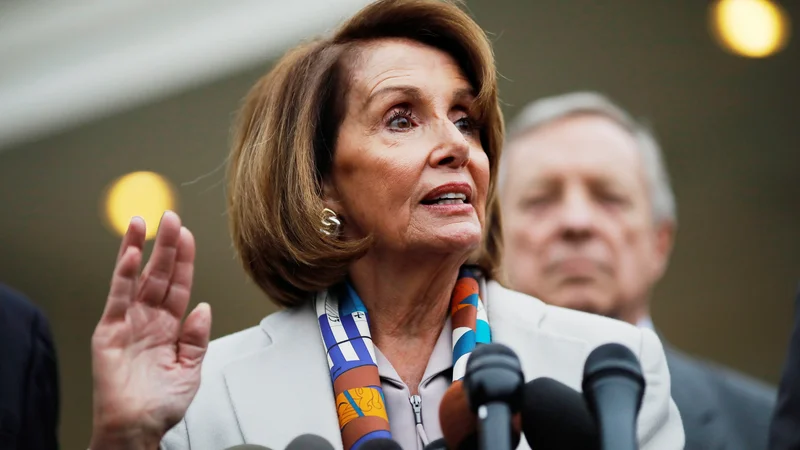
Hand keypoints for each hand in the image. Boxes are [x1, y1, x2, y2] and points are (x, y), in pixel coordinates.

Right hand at [90, 211, 211, 448]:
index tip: (187, 235)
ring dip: (140, 249)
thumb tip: (204, 308)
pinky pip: (119, 297)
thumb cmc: (161, 404)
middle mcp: (149, 320)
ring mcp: (129, 322)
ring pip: (136, 278)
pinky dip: (124, 275)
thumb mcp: (191, 369)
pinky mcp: (109, 330)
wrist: (138, 427)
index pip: (179, 285)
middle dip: (166, 246)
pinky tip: (131, 254)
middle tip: (171, 217)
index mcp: (170, 327)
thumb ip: (197, 338)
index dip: (184, 260)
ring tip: (143, 222)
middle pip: (160, 274)